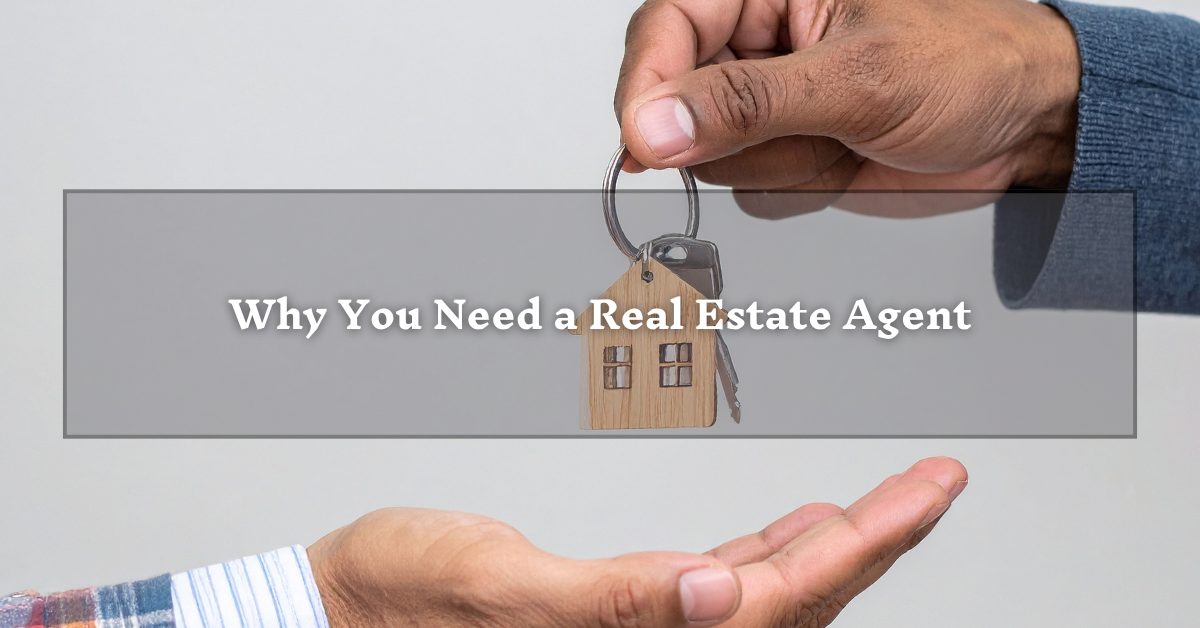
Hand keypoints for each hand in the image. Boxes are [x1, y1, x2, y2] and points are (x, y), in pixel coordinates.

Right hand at [308, 457, 966, 626]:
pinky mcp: (622, 611)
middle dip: (876, 539)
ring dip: (834, 546)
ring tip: (888, 503)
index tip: (928, 491)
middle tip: (932, 485)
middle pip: (801, 601)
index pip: (786, 601)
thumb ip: (616, 599)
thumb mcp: (502, 590)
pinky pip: (725, 585)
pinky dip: (770, 553)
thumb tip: (718, 590)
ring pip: (772, 593)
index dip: (869, 542)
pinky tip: (789, 529)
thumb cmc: (400, 607)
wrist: (343, 612)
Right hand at [615, 0, 1079, 216]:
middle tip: (812, 123)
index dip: (646, 86)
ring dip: (783, 163)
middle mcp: (757, 38)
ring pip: (711, 157)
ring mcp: (765, 100)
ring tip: (844, 133)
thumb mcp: (859, 76)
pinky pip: (746, 191)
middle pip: (679, 102)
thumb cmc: (972, 64)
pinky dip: (798, 187)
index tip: (647, 141)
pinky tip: (844, 156)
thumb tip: (656, 127)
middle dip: (743, 133)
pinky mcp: (780, 150)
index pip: (665, 27)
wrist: (1024, 128)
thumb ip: (747, 103)